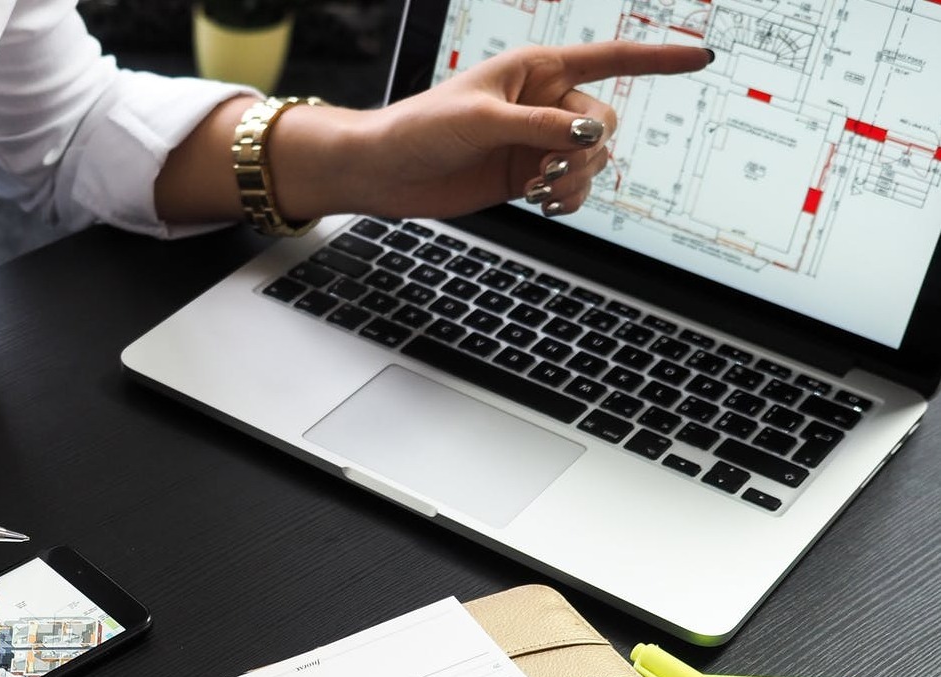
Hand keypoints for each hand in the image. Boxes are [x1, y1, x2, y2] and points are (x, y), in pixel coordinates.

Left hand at [343, 41, 710, 218]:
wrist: (386, 172)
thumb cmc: (421, 128)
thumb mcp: (483, 121)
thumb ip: (541, 127)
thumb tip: (592, 136)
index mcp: (537, 69)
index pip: (611, 57)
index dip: (658, 58)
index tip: (702, 57)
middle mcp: (544, 102)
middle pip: (605, 122)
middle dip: (586, 151)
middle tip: (546, 172)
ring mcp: (539, 141)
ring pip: (593, 160)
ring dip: (575, 179)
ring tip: (536, 190)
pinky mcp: (529, 174)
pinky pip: (575, 188)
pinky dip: (569, 199)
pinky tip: (546, 206)